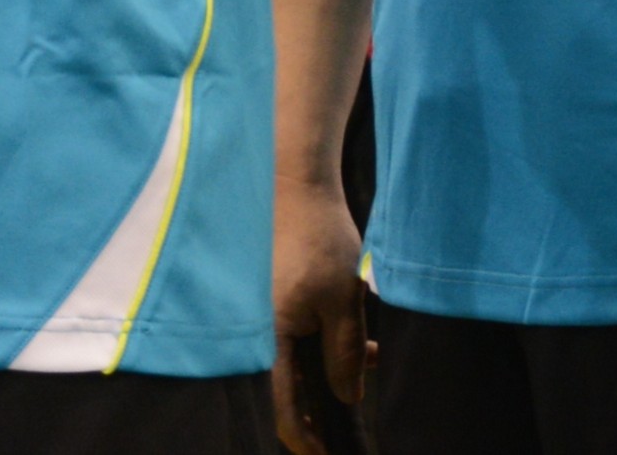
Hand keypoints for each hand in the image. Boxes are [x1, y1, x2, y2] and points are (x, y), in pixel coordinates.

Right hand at [271, 172, 370, 454]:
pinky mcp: (262, 305)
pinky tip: (353, 340)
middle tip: (346, 417)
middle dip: (318, 405)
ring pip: (289, 364)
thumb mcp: (341, 300)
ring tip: (365, 362)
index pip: (281, 408)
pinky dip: (316, 347)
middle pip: (283, 390)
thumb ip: (343, 353)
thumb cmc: (318, 239)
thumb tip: (347, 399)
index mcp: (265, 340)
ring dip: (324, 372)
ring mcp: (255, 320)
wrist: (291, 186)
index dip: (304, 438)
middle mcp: (251, 336)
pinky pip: (287, 340)